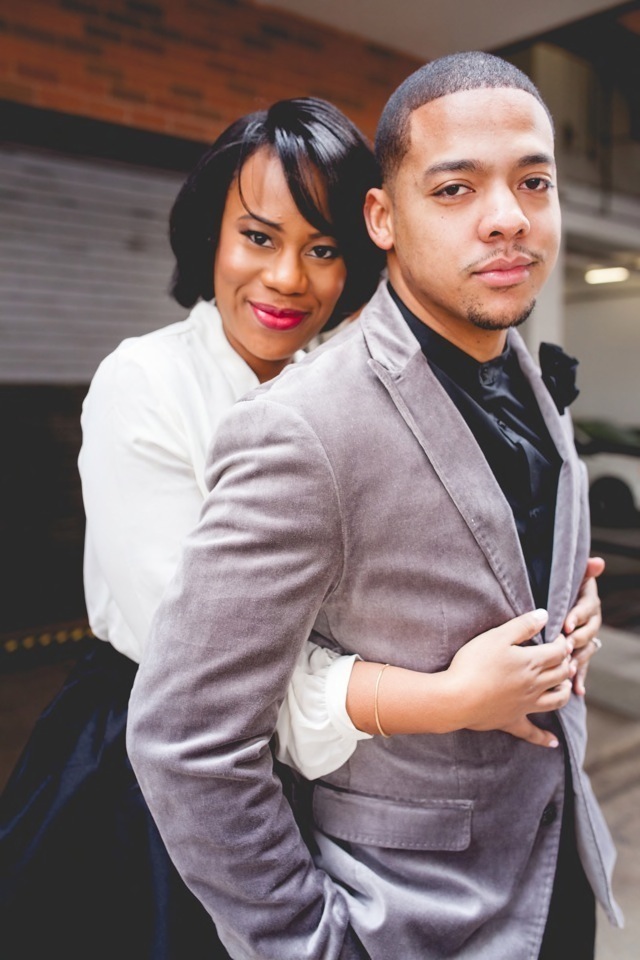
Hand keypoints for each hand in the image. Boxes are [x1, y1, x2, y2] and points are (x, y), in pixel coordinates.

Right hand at [447, 609, 574, 747]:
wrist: (457, 698)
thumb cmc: (474, 664)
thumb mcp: (497, 636)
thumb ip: (523, 625)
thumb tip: (544, 615)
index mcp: (531, 662)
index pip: (557, 652)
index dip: (562, 643)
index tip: (559, 637)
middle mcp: (534, 685)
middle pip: (561, 674)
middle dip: (567, 663)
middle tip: (565, 656)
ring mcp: (525, 705)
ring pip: (557, 700)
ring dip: (565, 691)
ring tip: (566, 685)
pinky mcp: (512, 720)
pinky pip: (532, 732)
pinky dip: (544, 738)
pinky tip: (553, 742)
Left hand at [563, 557, 604, 695]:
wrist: (558, 599)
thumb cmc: (563, 587)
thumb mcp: (571, 577)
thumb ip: (584, 570)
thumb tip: (599, 561)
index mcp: (589, 603)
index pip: (586, 610)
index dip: (577, 617)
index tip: (566, 624)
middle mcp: (592, 622)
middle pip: (588, 633)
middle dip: (576, 640)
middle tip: (564, 647)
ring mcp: (587, 639)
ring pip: (585, 651)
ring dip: (578, 660)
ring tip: (568, 669)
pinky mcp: (581, 652)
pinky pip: (582, 666)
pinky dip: (580, 678)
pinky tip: (578, 691)